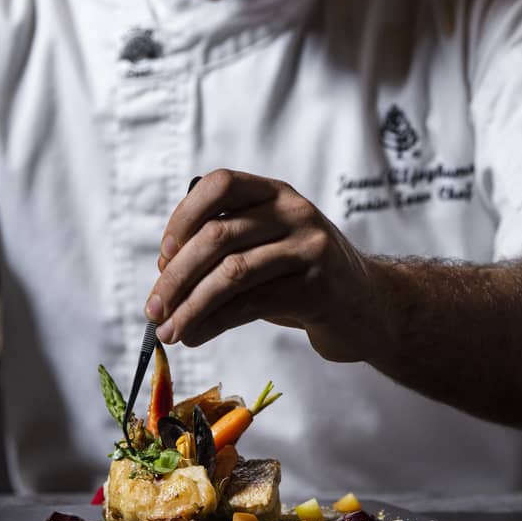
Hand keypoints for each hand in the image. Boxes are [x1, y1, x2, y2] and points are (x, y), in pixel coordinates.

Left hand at [148, 168, 381, 361]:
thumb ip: (226, 250)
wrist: (368, 306)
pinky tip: (196, 336)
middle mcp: (294, 212)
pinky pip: (251, 304)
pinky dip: (214, 323)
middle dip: (176, 277)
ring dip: (190, 306)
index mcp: (275, 193)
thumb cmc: (302, 278)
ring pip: (231, 272)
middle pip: (218, 235)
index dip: (183, 217)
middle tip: (153, 309)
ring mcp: (310, 247)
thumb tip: (165, 276)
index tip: (162, 258)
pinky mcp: (318, 286)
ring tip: (169, 331)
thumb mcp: (267, 249)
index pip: (219, 185)